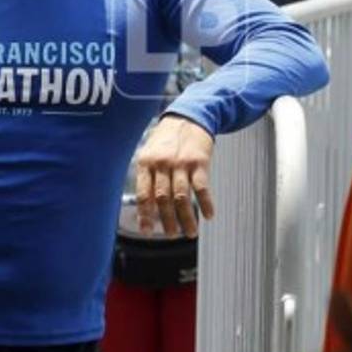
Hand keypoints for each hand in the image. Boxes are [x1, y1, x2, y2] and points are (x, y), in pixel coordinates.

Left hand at [134, 114, 214, 237]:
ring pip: (181, 197)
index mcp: (145, 163)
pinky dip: (206, 203)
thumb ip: (146, 176)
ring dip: (186, 218)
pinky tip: (209, 215)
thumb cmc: (167, 138)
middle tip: (171, 235)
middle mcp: (162, 164)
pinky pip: (202, 187)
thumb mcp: (149, 152)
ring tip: (189, 232)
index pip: (143, 194)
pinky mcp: (199, 162)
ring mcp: (181, 163)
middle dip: (167, 220)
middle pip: (162, 198)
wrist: (188, 116)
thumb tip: (143, 206)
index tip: (147, 231)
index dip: (145, 214)